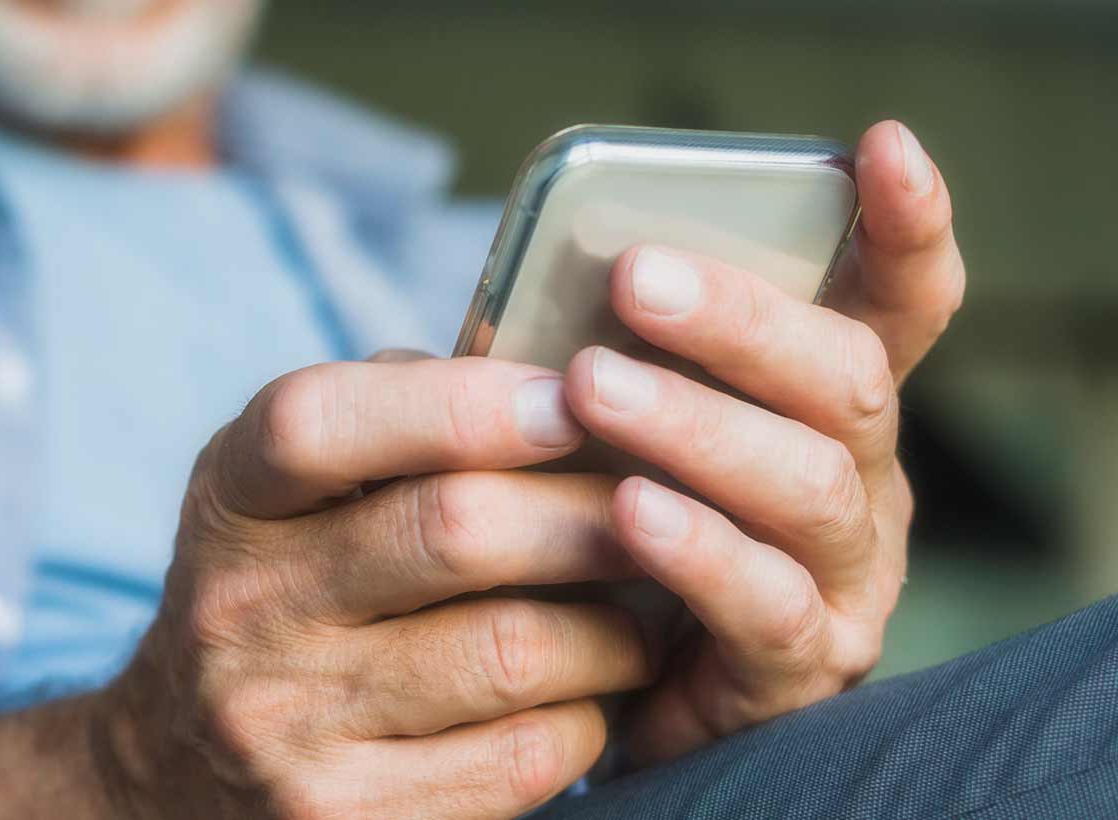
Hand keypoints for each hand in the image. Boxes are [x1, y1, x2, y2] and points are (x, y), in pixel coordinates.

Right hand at [92, 353, 658, 818]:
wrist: (180, 765)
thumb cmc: (285, 589)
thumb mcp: (290, 489)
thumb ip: (395, 419)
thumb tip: (566, 376)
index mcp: (229, 499)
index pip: (318, 423)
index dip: (459, 402)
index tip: (571, 397)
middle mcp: (240, 610)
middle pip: (451, 530)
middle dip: (588, 510)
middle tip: (662, 504)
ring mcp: (286, 726)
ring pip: (514, 649)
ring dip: (616, 623)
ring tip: (646, 603)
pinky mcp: (344, 819)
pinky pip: (526, 755)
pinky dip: (590, 715)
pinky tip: (594, 692)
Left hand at [560, 120, 965, 763]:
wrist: (581, 687)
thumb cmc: (592, 522)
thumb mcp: (600, 418)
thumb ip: (607, 346)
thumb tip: (554, 263)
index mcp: (821, 402)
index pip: (896, 303)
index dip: (904, 226)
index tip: (882, 148)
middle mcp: (856, 479)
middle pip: (847, 380)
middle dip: (744, 322)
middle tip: (635, 276)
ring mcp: (841, 576)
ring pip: (808, 486)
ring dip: (697, 426)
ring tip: (594, 387)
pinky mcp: (796, 667)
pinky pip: (764, 603)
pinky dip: (697, 550)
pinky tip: (629, 511)